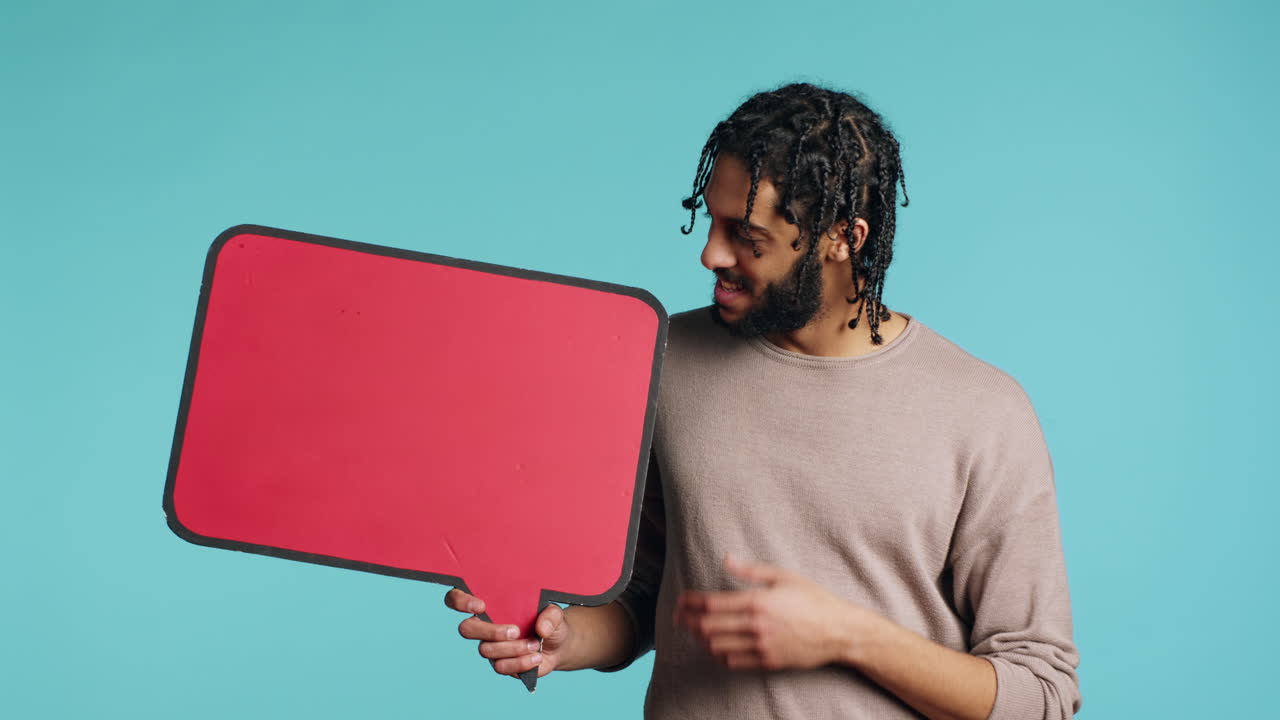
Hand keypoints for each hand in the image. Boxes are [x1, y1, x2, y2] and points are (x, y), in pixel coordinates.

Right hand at [444, 588, 573, 678]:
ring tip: (534, 644)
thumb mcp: (555, 613)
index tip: (481, 605)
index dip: (461, 601)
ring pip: (485, 650)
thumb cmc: (550, 622)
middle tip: (515, 631)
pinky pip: (501, 667)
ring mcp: (490, 646)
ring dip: (512, 648)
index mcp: (491, 605)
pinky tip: (535, 657)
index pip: (458, 599)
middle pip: (466, 628)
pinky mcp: (500, 664)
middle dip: (489, 631)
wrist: (559, 645)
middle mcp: (485, 626)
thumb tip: (541, 627)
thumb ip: (551, 615)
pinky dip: (520, 663)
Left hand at [674, 553, 868, 671]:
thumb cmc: (814, 600)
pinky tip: (715, 647)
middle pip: (708, 626)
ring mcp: (762, 646)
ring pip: (717, 646)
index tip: (680, 600)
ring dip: (700, 639)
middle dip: (687, 621)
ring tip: (693, 630)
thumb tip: (726, 558)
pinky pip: (733, 662)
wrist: (839, 631)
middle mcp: (756, 626)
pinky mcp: (768, 661)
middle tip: (677, 617)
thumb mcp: (784, 577)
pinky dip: (718, 654)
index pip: (712, 603)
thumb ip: (751, 570)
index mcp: (758, 601)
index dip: (690, 602)